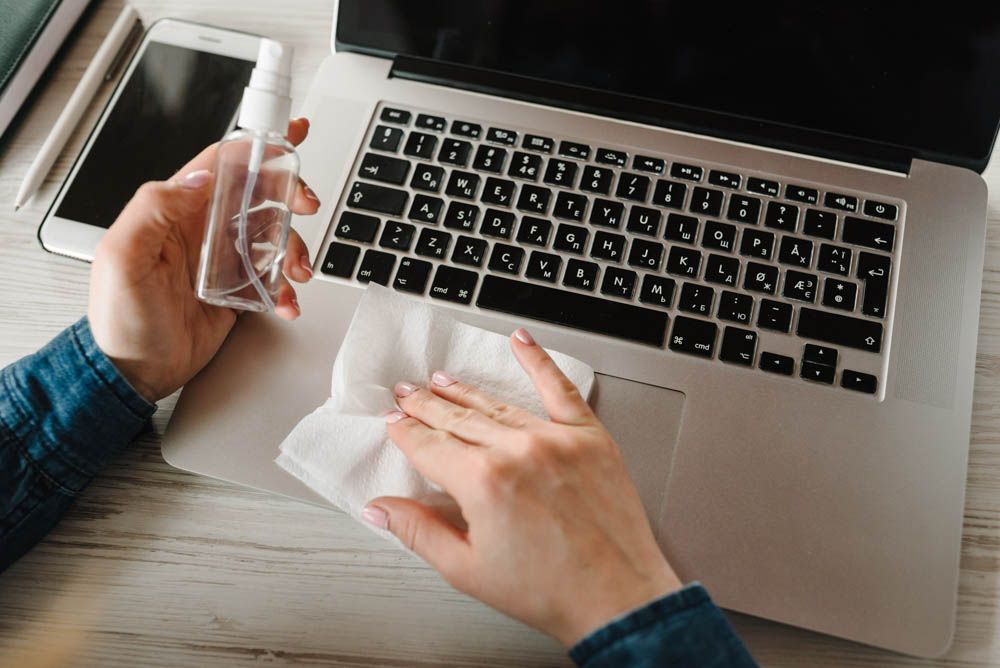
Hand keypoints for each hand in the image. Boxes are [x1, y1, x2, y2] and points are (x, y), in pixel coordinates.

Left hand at [88, 118, 319, 402]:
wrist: (134, 373)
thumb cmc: (119, 319)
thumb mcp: (122, 257)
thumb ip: (154, 208)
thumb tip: (198, 178)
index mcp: (174, 211)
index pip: (220, 165)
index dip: (256, 147)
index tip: (288, 138)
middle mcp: (201, 229)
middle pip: (257, 194)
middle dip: (289, 194)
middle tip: (306, 206)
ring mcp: (222, 260)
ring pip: (274, 235)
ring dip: (293, 248)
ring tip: (295, 272)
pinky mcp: (238, 290)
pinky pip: (273, 278)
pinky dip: (286, 288)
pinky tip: (284, 301)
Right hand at [365, 328, 681, 646]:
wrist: (618, 597)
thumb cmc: (551, 591)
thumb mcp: (467, 570)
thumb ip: (418, 531)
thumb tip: (380, 509)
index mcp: (483, 481)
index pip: (429, 445)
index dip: (405, 432)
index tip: (393, 422)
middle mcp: (518, 450)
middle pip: (458, 418)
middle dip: (426, 404)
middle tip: (407, 393)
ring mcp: (556, 438)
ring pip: (498, 405)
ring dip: (465, 391)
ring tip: (443, 380)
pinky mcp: (590, 437)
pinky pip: (560, 388)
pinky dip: (538, 362)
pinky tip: (521, 343)